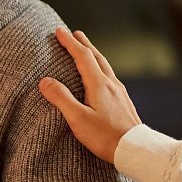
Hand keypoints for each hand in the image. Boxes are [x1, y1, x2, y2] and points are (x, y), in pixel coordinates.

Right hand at [39, 27, 141, 163]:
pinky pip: (110, 76)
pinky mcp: (123, 102)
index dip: (70, 43)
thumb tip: (45, 81)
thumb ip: (61, 98)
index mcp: (99, 85)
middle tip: (74, 33)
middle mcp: (111, 84)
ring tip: (86, 50)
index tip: (59, 31)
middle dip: (84, 44)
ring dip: (93, 54)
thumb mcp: (78, 118)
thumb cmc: (106, 137)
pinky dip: (100, 68)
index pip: (82, 57)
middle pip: (96, 57)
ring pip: (105, 66)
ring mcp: (119, 93)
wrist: (136, 150)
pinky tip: (100, 76)